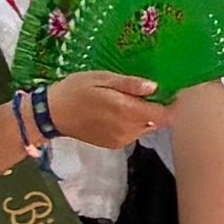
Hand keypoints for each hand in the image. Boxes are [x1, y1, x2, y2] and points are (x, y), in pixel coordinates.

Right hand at [46, 68, 165, 150]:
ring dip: (145, 117)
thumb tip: (155, 87)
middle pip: (157, 122)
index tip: (170, 92)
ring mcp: (121, 140)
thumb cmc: (76, 90)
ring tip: (129, 101)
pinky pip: (133, 134)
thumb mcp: (103, 78)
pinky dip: (133, 124)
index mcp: (127, 111)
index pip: (164, 115)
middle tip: (146, 93)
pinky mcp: (114, 145)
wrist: (51, 113)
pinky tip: (118, 113)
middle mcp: (127, 130)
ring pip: (146, 129)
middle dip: (157, 108)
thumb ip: (130, 84)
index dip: (171, 104)